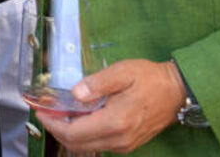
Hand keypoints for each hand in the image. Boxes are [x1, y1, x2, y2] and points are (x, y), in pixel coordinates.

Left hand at [37, 58, 186, 154]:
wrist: (178, 91)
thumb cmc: (150, 79)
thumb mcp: (122, 72)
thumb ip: (97, 83)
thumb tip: (75, 93)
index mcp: (115, 122)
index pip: (73, 132)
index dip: (53, 123)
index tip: (41, 111)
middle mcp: (119, 139)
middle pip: (77, 144)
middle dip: (57, 129)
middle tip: (47, 112)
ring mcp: (124, 144)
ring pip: (87, 146)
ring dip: (70, 133)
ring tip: (61, 113)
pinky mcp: (128, 144)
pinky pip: (99, 144)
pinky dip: (84, 135)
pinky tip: (80, 118)